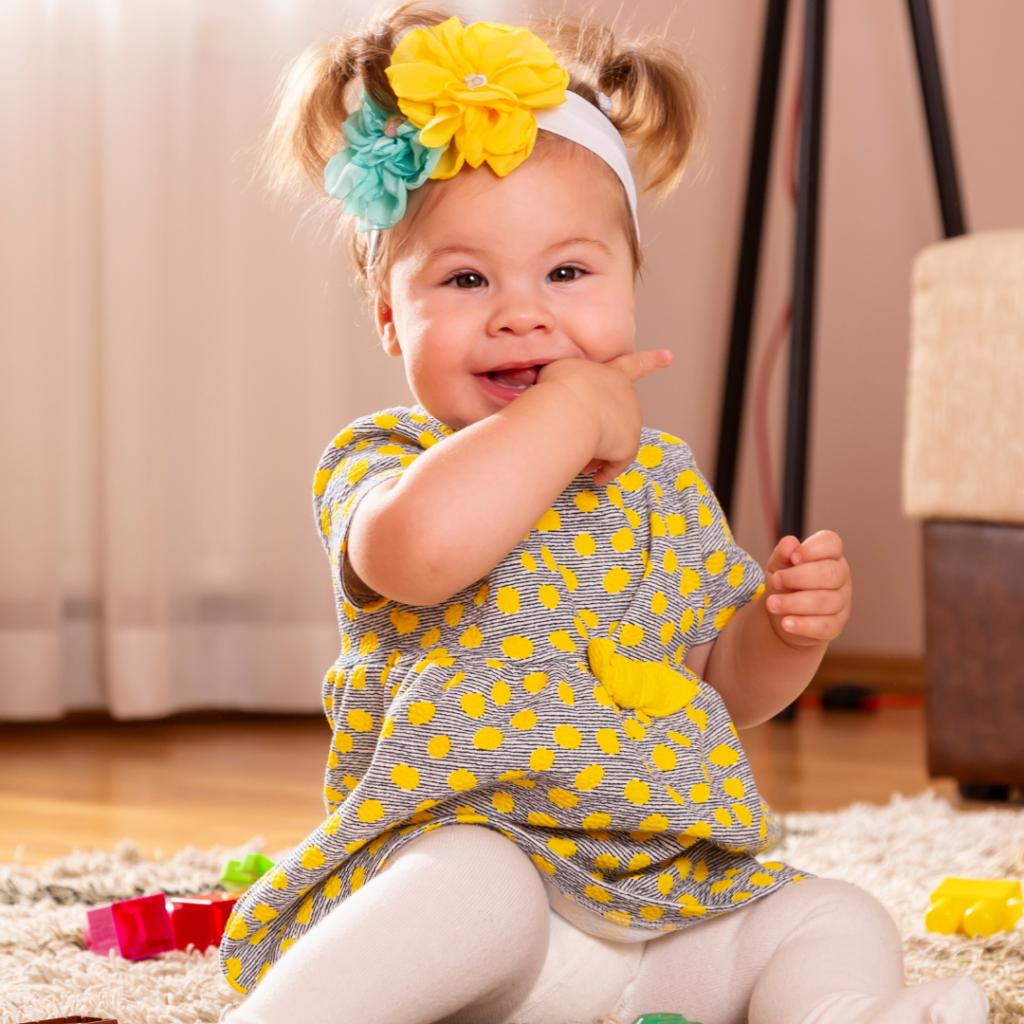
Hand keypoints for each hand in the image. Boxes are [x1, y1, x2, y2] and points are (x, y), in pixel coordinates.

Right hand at [538, 349, 671, 485]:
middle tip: (578, 437)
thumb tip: (562, 397)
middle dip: (599, 428)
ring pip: (614, 441)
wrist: (569, 409)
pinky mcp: (628, 446)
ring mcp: (631, 421)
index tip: (668, 356)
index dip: (652, 359)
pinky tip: (596, 479)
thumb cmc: (560, 386)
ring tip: (579, 460)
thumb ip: (567, 380)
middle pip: (615, 414)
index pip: (635, 364)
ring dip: (598, 451)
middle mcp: (627, 395)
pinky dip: (607, 471)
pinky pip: (616, 463)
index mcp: (613, 373)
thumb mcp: (561, 370)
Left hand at [764, 531, 851, 646]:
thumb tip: (789, 542)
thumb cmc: (786, 584)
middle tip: (777, 581)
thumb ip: (783, 554)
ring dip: (794, 603)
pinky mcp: (836, 625)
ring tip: (772, 604)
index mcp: (829, 556)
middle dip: (799, 577)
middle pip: (830, 573)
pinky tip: (786, 623)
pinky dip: (803, 624)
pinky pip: (824, 625)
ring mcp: (841, 602)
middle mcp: (841, 577)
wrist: (784, 616)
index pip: (832, 544)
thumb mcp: (778, 566)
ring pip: (825, 601)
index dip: (814, 549)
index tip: (793, 557)